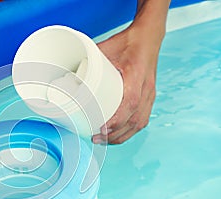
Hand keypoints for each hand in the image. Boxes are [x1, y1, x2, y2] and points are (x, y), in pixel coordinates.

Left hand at [92, 0, 169, 143]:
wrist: (149, 37)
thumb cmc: (128, 42)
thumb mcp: (107, 47)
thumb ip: (89, 58)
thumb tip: (69, 72)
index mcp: (137, 74)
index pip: (130, 102)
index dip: (116, 119)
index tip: (101, 128)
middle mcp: (147, 87)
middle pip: (134, 119)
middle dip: (115, 134)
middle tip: (95, 138)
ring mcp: (150, 93)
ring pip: (139, 122)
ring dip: (122, 135)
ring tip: (104, 140)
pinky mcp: (150, 97)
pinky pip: (143, 119)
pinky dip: (130, 131)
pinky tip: (118, 135)